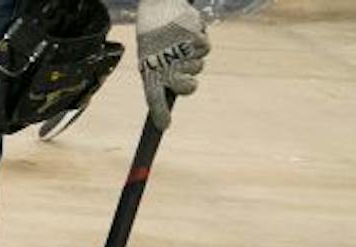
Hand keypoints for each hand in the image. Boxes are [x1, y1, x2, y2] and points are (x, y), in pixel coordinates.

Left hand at [136, 0, 208, 129]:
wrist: (159, 8)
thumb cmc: (154, 37)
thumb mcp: (150, 58)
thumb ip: (160, 77)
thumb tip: (169, 99)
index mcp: (149, 71)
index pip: (153, 98)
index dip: (159, 114)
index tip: (165, 126)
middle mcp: (164, 65)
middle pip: (187, 89)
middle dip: (190, 86)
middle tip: (186, 77)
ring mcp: (180, 53)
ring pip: (198, 67)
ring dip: (194, 58)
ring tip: (181, 44)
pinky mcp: (194, 39)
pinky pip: (205, 48)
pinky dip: (200, 42)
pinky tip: (189, 33)